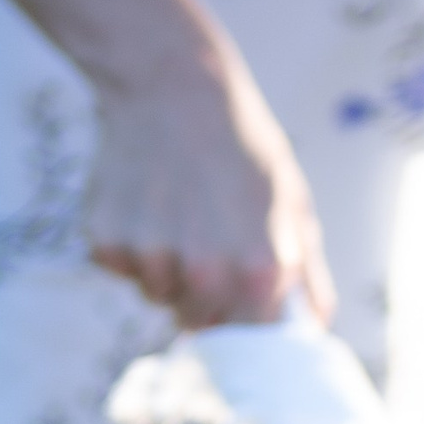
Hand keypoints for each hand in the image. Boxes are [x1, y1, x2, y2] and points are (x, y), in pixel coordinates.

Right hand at [84, 39, 335, 329]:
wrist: (171, 83)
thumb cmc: (241, 145)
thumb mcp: (291, 202)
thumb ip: (307, 273)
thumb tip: (316, 326)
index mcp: (260, 270)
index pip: (251, 340)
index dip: (245, 317)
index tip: (241, 294)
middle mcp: (207, 271)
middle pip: (199, 323)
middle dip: (203, 296)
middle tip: (205, 239)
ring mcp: (154, 257)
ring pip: (156, 296)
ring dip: (164, 268)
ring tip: (176, 212)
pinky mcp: (108, 241)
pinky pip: (120, 269)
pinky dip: (128, 245)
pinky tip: (144, 202)